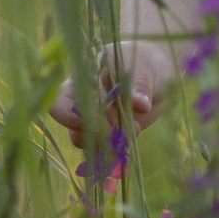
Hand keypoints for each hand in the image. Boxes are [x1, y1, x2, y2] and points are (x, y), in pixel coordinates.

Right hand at [51, 39, 177, 149]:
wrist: (158, 75)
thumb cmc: (146, 63)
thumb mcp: (144, 68)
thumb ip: (139, 84)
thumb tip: (141, 104)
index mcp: (82, 79)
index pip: (60, 101)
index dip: (73, 117)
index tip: (101, 122)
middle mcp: (81, 100)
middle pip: (71, 126)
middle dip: (94, 134)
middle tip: (120, 133)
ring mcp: (94, 119)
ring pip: (85, 140)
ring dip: (106, 145)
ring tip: (132, 134)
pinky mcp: (107, 134)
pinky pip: (101, 150)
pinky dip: (113, 154)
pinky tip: (128, 148)